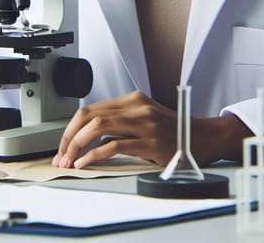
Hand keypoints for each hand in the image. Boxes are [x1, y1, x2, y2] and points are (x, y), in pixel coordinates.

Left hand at [51, 90, 251, 168]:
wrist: (202, 138)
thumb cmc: (173, 131)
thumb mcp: (145, 117)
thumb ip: (122, 120)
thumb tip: (89, 135)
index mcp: (132, 100)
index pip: (91, 109)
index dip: (72, 128)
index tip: (63, 145)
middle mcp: (135, 107)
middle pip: (90, 116)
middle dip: (69, 137)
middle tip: (61, 155)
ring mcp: (143, 123)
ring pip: (98, 127)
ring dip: (78, 146)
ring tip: (70, 161)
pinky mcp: (149, 141)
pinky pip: (114, 146)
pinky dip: (94, 155)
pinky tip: (86, 163)